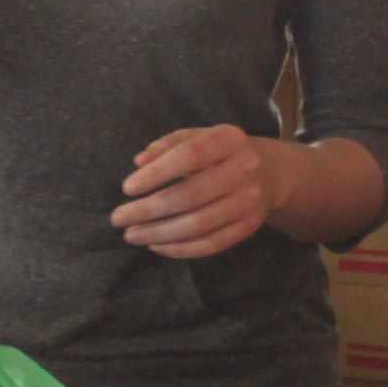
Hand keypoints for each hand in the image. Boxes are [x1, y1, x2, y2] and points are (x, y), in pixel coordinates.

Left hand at [112, 126, 286, 260]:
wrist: (269, 172)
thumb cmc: (219, 152)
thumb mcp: (197, 137)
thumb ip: (168, 145)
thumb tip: (140, 162)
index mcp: (230, 139)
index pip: (190, 155)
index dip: (156, 173)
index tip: (127, 188)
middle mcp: (245, 169)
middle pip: (191, 195)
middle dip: (149, 210)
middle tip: (119, 218)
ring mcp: (250, 201)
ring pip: (199, 225)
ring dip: (159, 233)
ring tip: (131, 235)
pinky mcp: (249, 227)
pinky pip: (211, 244)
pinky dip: (180, 249)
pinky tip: (156, 245)